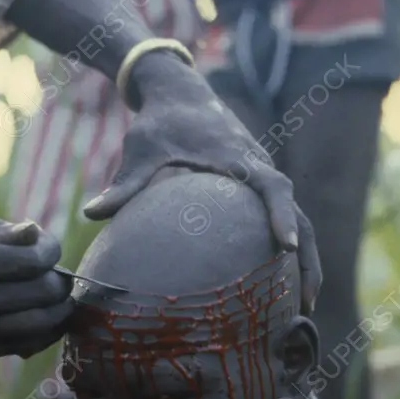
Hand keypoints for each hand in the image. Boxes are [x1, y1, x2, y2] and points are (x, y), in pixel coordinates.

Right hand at [0, 209, 73, 359]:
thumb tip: (35, 233)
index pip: (29, 261)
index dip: (49, 249)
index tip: (45, 244)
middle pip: (42, 293)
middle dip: (57, 277)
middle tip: (51, 268)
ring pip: (42, 324)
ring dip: (59, 306)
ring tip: (54, 291)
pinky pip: (29, 345)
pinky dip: (46, 329)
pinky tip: (42, 313)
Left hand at [83, 54, 320, 310]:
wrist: (181, 92)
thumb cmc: (159, 122)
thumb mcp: (141, 148)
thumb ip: (124, 183)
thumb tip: (91, 214)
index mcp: (241, 158)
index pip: (273, 187)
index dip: (282, 216)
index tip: (286, 248)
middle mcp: (261, 167)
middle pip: (300, 214)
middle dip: (308, 258)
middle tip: (306, 303)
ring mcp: (265, 177)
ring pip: (300, 219)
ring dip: (306, 261)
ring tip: (303, 306)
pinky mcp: (260, 185)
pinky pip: (284, 218)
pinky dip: (290, 247)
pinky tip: (278, 285)